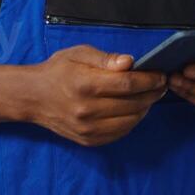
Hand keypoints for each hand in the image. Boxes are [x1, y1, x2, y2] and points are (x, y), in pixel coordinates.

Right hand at [24, 45, 167, 145]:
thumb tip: (130, 62)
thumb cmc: (58, 71)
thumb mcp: (79, 54)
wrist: (33, 97)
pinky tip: (134, 109)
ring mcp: (87, 129)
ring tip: (149, 96)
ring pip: (130, 121)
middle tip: (160, 85)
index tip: (161, 75)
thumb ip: (106, 58)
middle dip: (153, 93)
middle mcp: (86, 110)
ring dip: (145, 108)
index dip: (149, 80)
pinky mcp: (88, 140)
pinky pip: (120, 133)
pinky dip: (132, 121)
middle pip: (133, 103)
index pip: (128, 84)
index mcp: (85, 84)